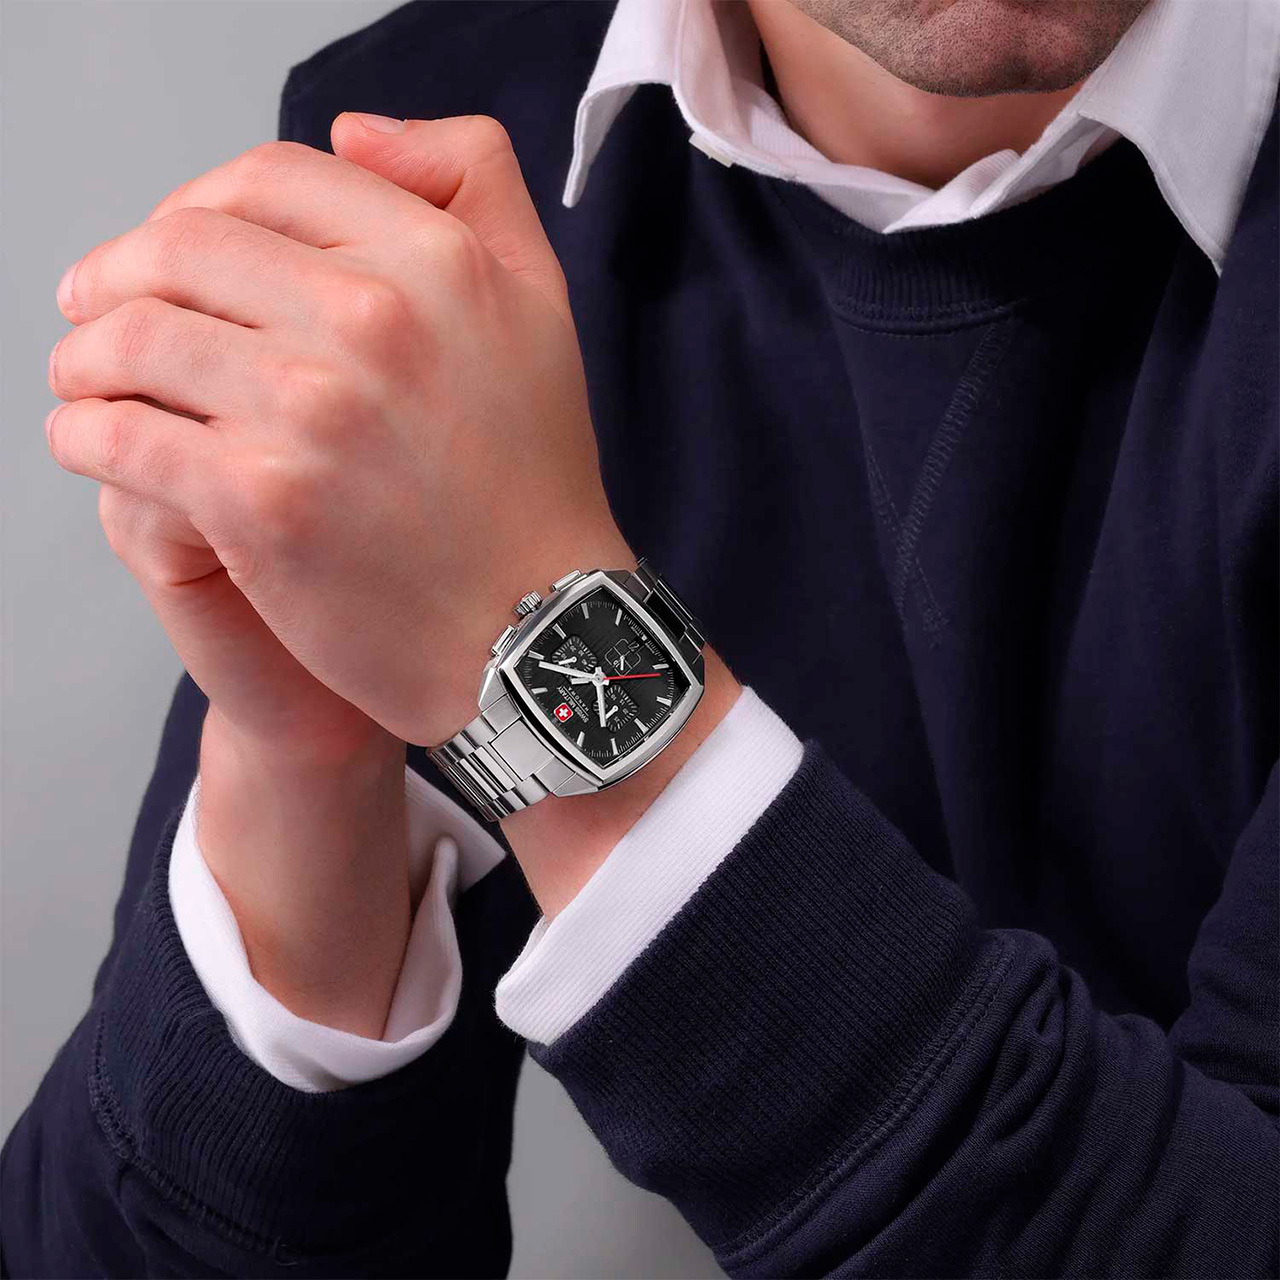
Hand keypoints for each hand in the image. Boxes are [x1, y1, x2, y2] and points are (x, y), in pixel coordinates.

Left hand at [46, 114, 631, 746]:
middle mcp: (372, 320)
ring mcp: (309, 410)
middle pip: (179, 248)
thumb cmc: (532, 484)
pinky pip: (119, 436)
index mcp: (436, 261)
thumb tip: (355, 131)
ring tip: (85, 380)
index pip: (268, 181)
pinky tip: (92, 443)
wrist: (537, 630)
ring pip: (131, 340)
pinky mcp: (258, 502)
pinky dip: (84, 433)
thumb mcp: (541, 305)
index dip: (200, 204)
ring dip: (85, 356)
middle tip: (96, 312)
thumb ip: (471, 184)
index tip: (174, 252)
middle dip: (117, 274)